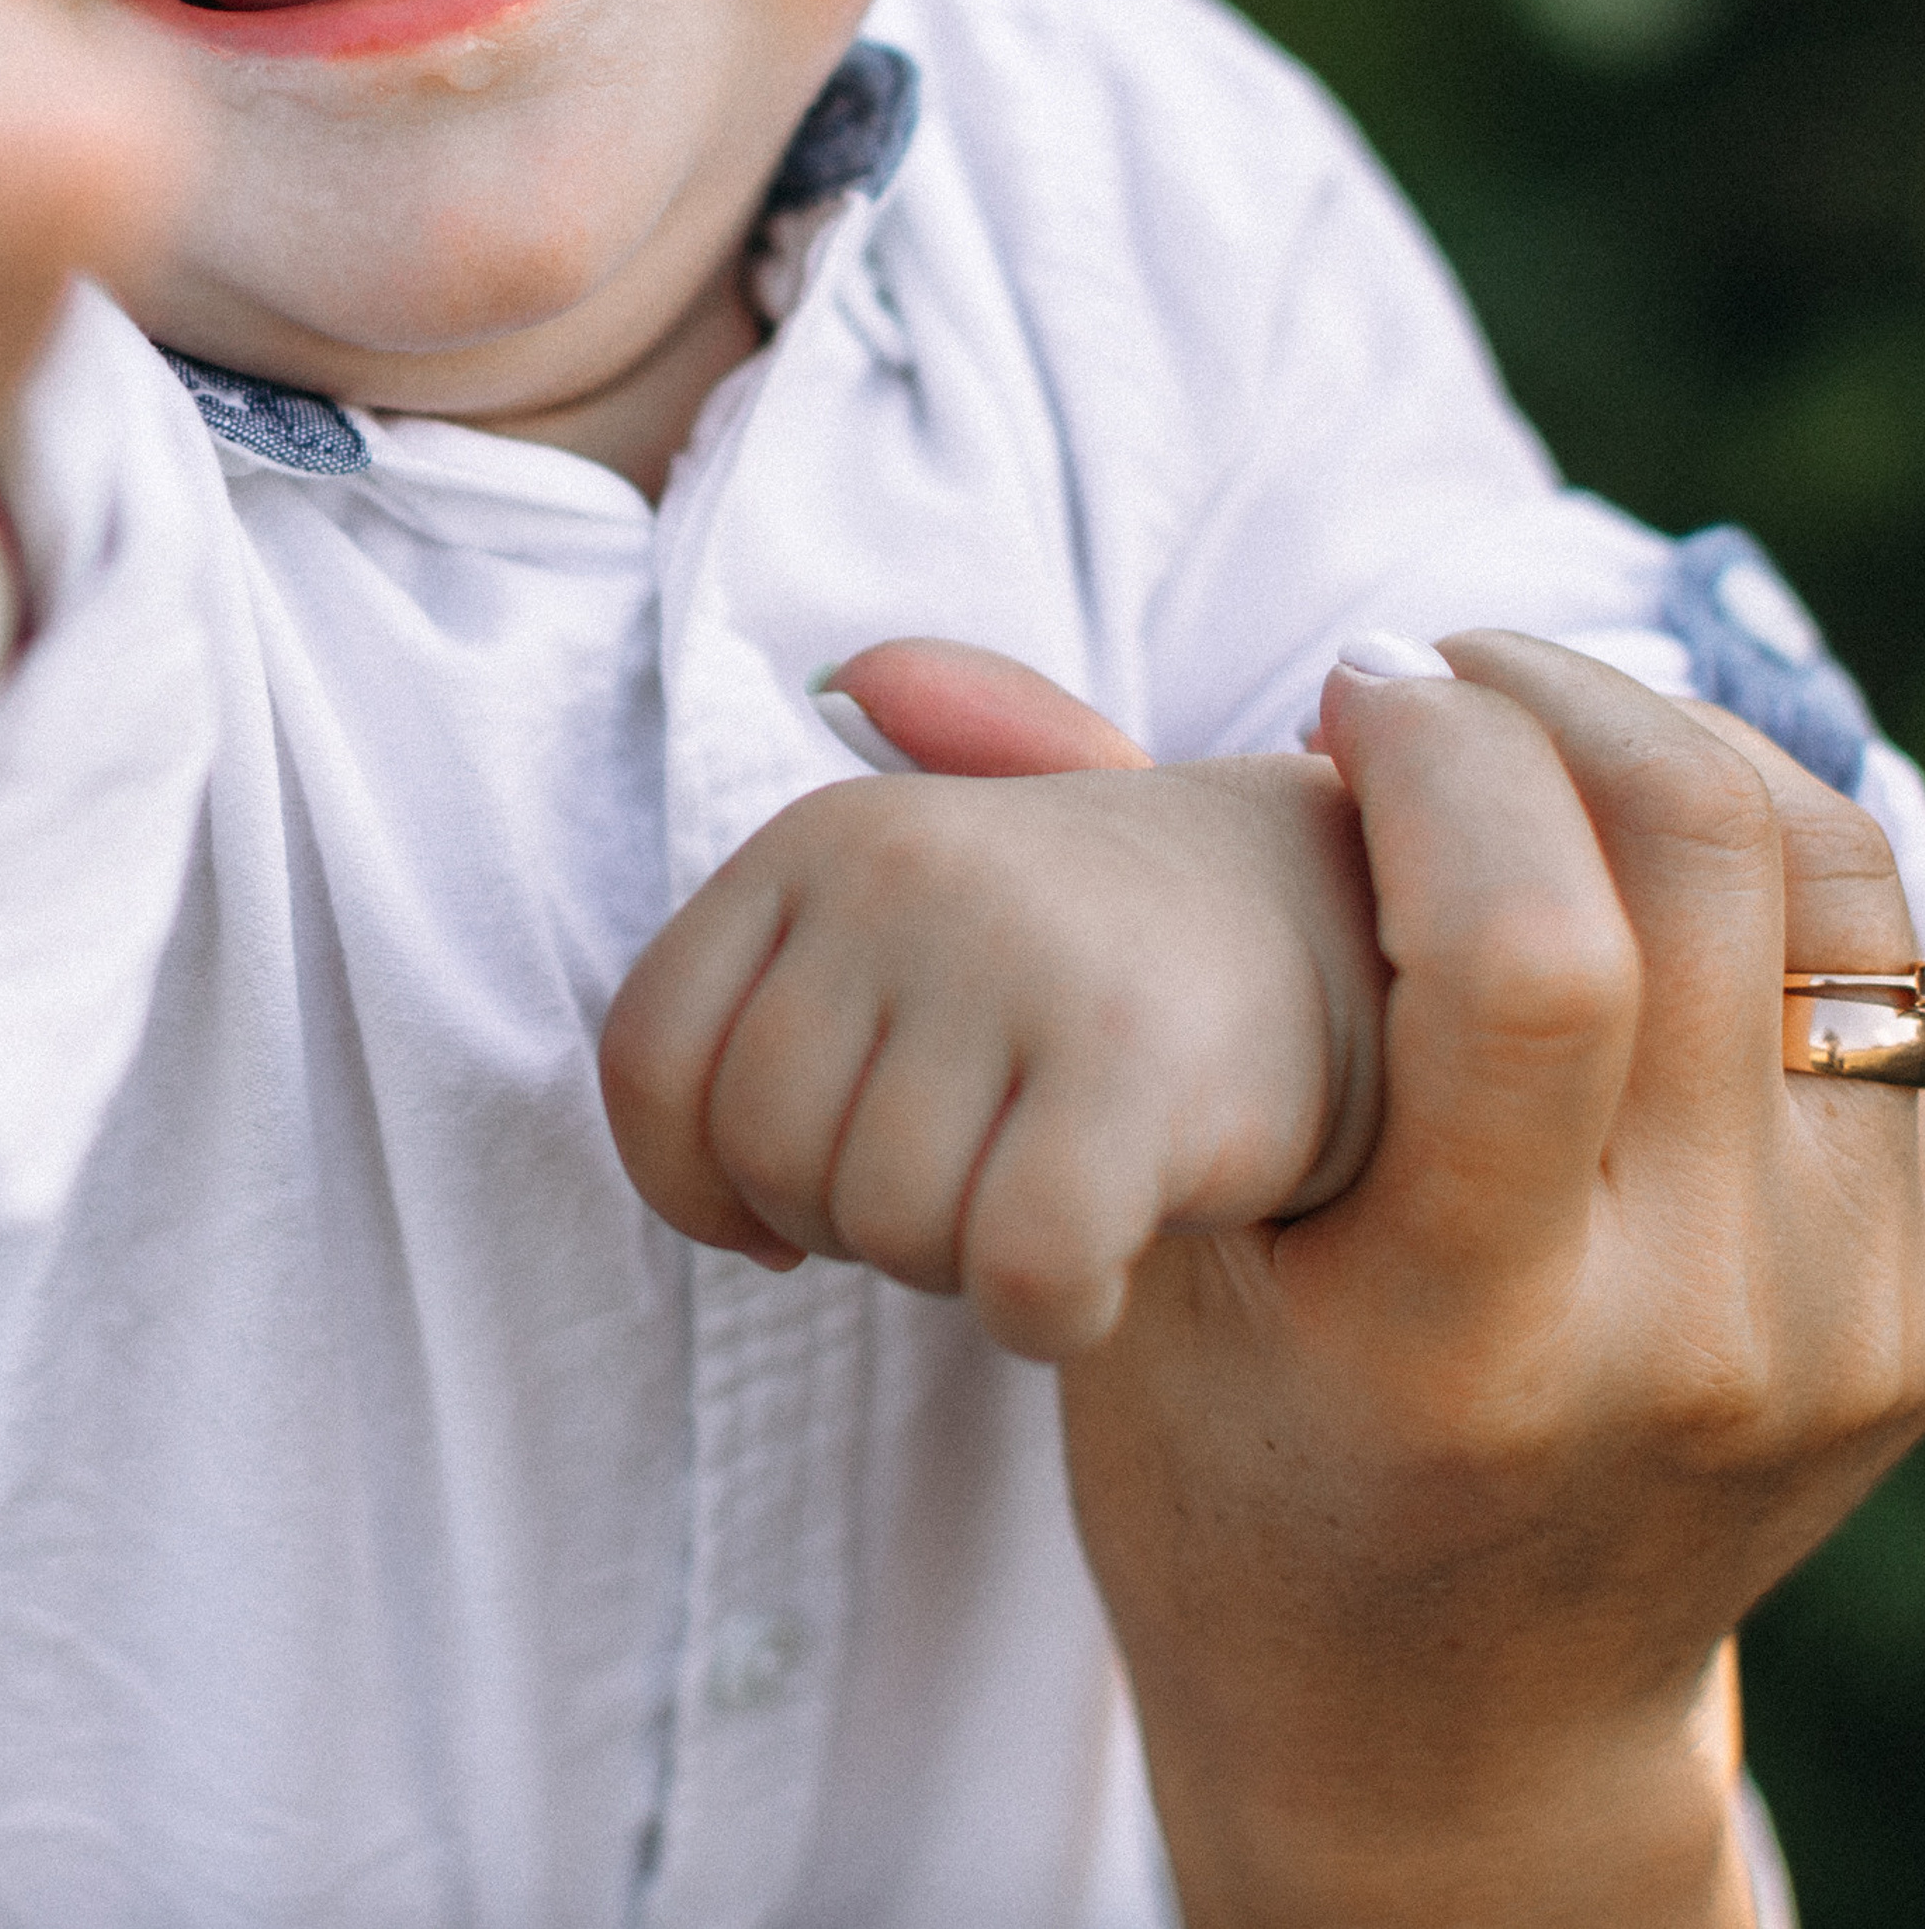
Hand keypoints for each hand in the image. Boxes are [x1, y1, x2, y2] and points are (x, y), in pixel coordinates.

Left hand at [599, 638, 1383, 1348]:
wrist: (1348, 927)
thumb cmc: (1094, 953)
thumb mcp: (938, 880)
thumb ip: (818, 886)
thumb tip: (845, 679)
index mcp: (824, 833)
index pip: (646, 1061)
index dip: (697, 1182)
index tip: (787, 1211)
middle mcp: (903, 868)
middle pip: (766, 1162)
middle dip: (853, 1225)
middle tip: (970, 1172)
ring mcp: (1017, 955)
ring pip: (885, 1232)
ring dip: (963, 1265)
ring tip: (1049, 1177)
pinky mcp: (1135, 1066)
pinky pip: (1018, 1277)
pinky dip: (1054, 1314)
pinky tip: (1109, 1255)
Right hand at [1060, 632, 1924, 1928]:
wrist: (1453, 1748)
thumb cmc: (1239, 1475)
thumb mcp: (1136, 1249)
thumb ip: (1039, 958)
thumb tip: (890, 662)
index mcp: (1468, 1342)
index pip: (1536, 960)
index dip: (1443, 756)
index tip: (1338, 699)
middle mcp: (1691, 1335)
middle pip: (1707, 866)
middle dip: (1550, 695)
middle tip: (1427, 686)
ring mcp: (1841, 1325)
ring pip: (1845, 882)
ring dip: (1682, 736)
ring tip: (1539, 728)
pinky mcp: (1923, 1304)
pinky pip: (1911, 972)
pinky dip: (1784, 849)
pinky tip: (1640, 833)